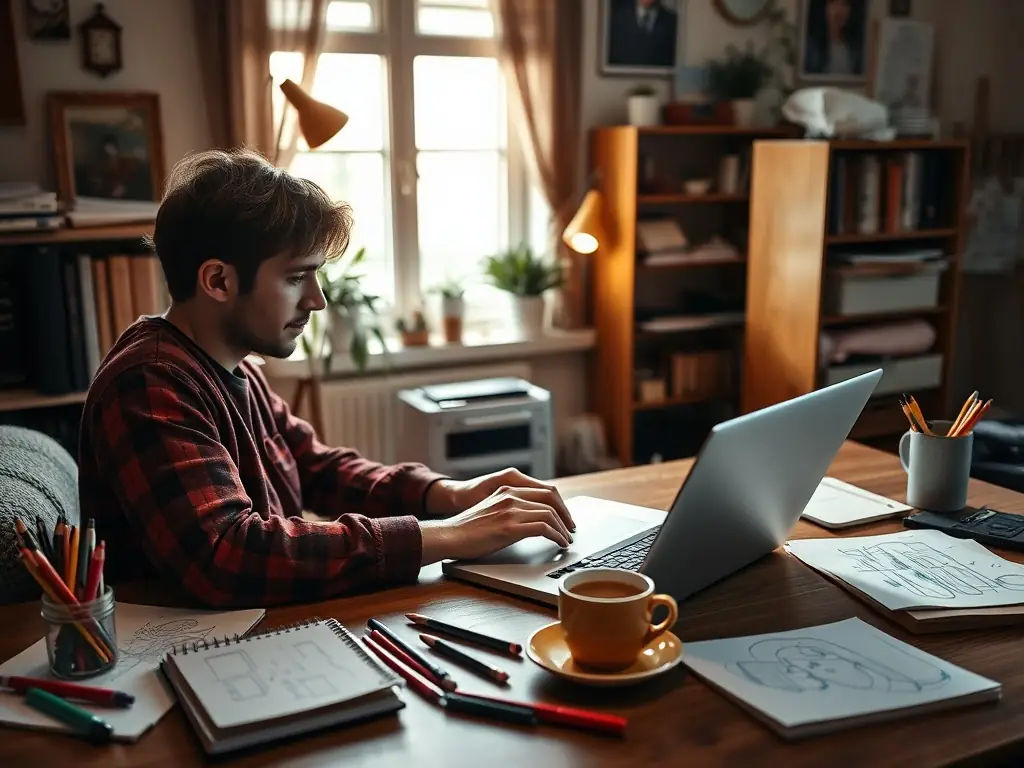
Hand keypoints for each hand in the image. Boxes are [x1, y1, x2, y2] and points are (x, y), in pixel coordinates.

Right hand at [419, 482, 575, 565]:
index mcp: (507, 488)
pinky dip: (556, 536)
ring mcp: (511, 509)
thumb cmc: (467, 528)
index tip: (566, 517)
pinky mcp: (510, 526)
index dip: (560, 504)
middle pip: (552, 498)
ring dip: (563, 529)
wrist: (449, 535)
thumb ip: (510, 507)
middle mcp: (511, 494)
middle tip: (571, 529)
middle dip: (566, 515)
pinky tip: (558, 543)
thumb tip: (531, 518)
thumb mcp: (491, 509)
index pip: (545, 490)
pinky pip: (543, 528)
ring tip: (566, 539)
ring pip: (550, 514)